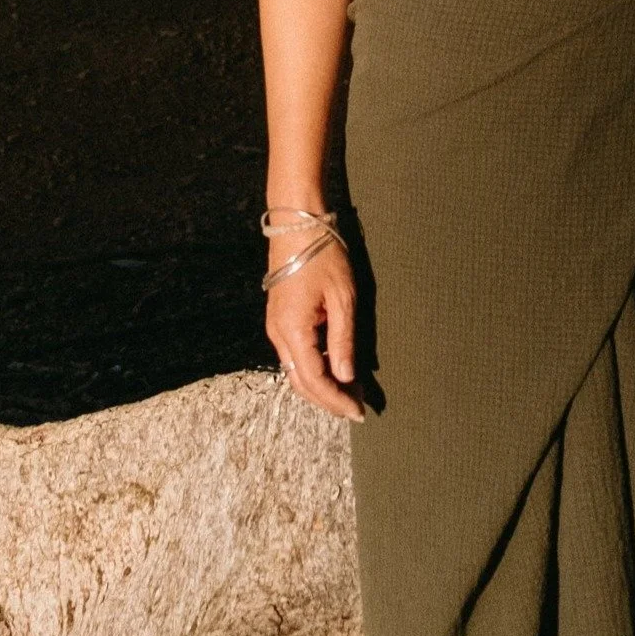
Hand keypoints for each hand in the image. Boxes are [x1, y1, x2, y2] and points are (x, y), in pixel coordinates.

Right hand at [265, 225, 363, 421]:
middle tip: (357, 408)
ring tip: (351, 392)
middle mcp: (278, 333)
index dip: (336, 400)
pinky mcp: (279, 319)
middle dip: (328, 399)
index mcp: (292, 330)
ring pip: (296, 370)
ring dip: (321, 385)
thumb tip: (346, 377)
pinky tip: (335, 368)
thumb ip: (343, 340)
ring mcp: (276, 326)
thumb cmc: (323, 254)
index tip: (359, 412)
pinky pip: (295, 354)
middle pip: (301, 382)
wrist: (296, 224)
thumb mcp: (342, 298)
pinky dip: (314, 368)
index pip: (315, 380)